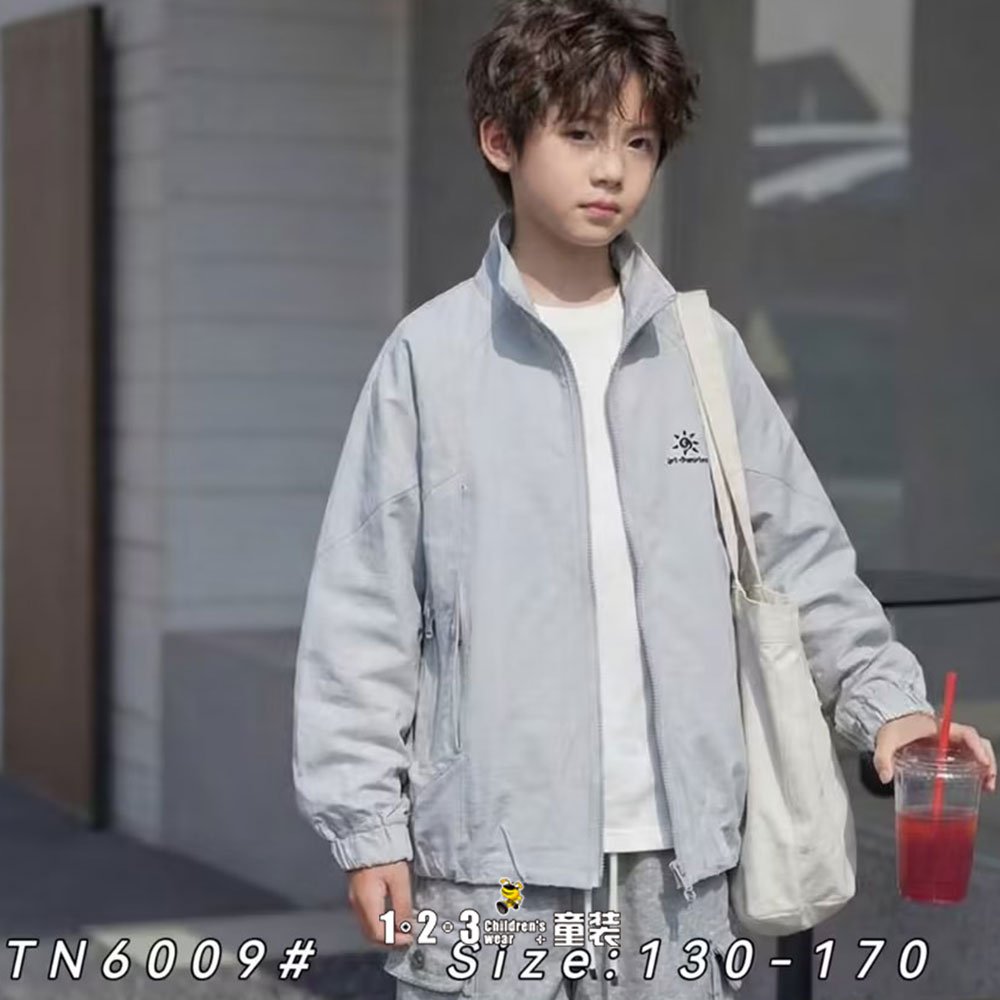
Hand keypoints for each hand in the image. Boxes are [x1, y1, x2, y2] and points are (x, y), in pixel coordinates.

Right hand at [347, 860, 413, 946]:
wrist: (367, 835)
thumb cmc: (385, 855)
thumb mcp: (399, 880)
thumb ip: (403, 906)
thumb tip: (406, 929)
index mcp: (367, 903)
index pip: (379, 934)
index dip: (395, 940)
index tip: (411, 938)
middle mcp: (358, 905)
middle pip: (371, 935)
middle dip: (390, 941)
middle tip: (408, 939)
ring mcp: (356, 900)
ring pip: (369, 928)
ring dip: (385, 933)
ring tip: (403, 930)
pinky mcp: (358, 893)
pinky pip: (367, 918)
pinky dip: (380, 924)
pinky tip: (393, 918)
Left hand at [874, 712, 996, 792]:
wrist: (889, 720)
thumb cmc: (891, 726)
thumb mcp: (885, 741)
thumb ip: (883, 758)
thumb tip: (885, 776)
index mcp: (938, 727)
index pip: (967, 733)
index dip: (978, 747)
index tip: (983, 763)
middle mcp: (948, 734)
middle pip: (978, 743)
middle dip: (987, 761)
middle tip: (988, 781)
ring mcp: (949, 742)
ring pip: (976, 751)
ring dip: (985, 767)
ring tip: (986, 787)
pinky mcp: (947, 750)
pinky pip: (968, 757)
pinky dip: (976, 769)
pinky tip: (977, 784)